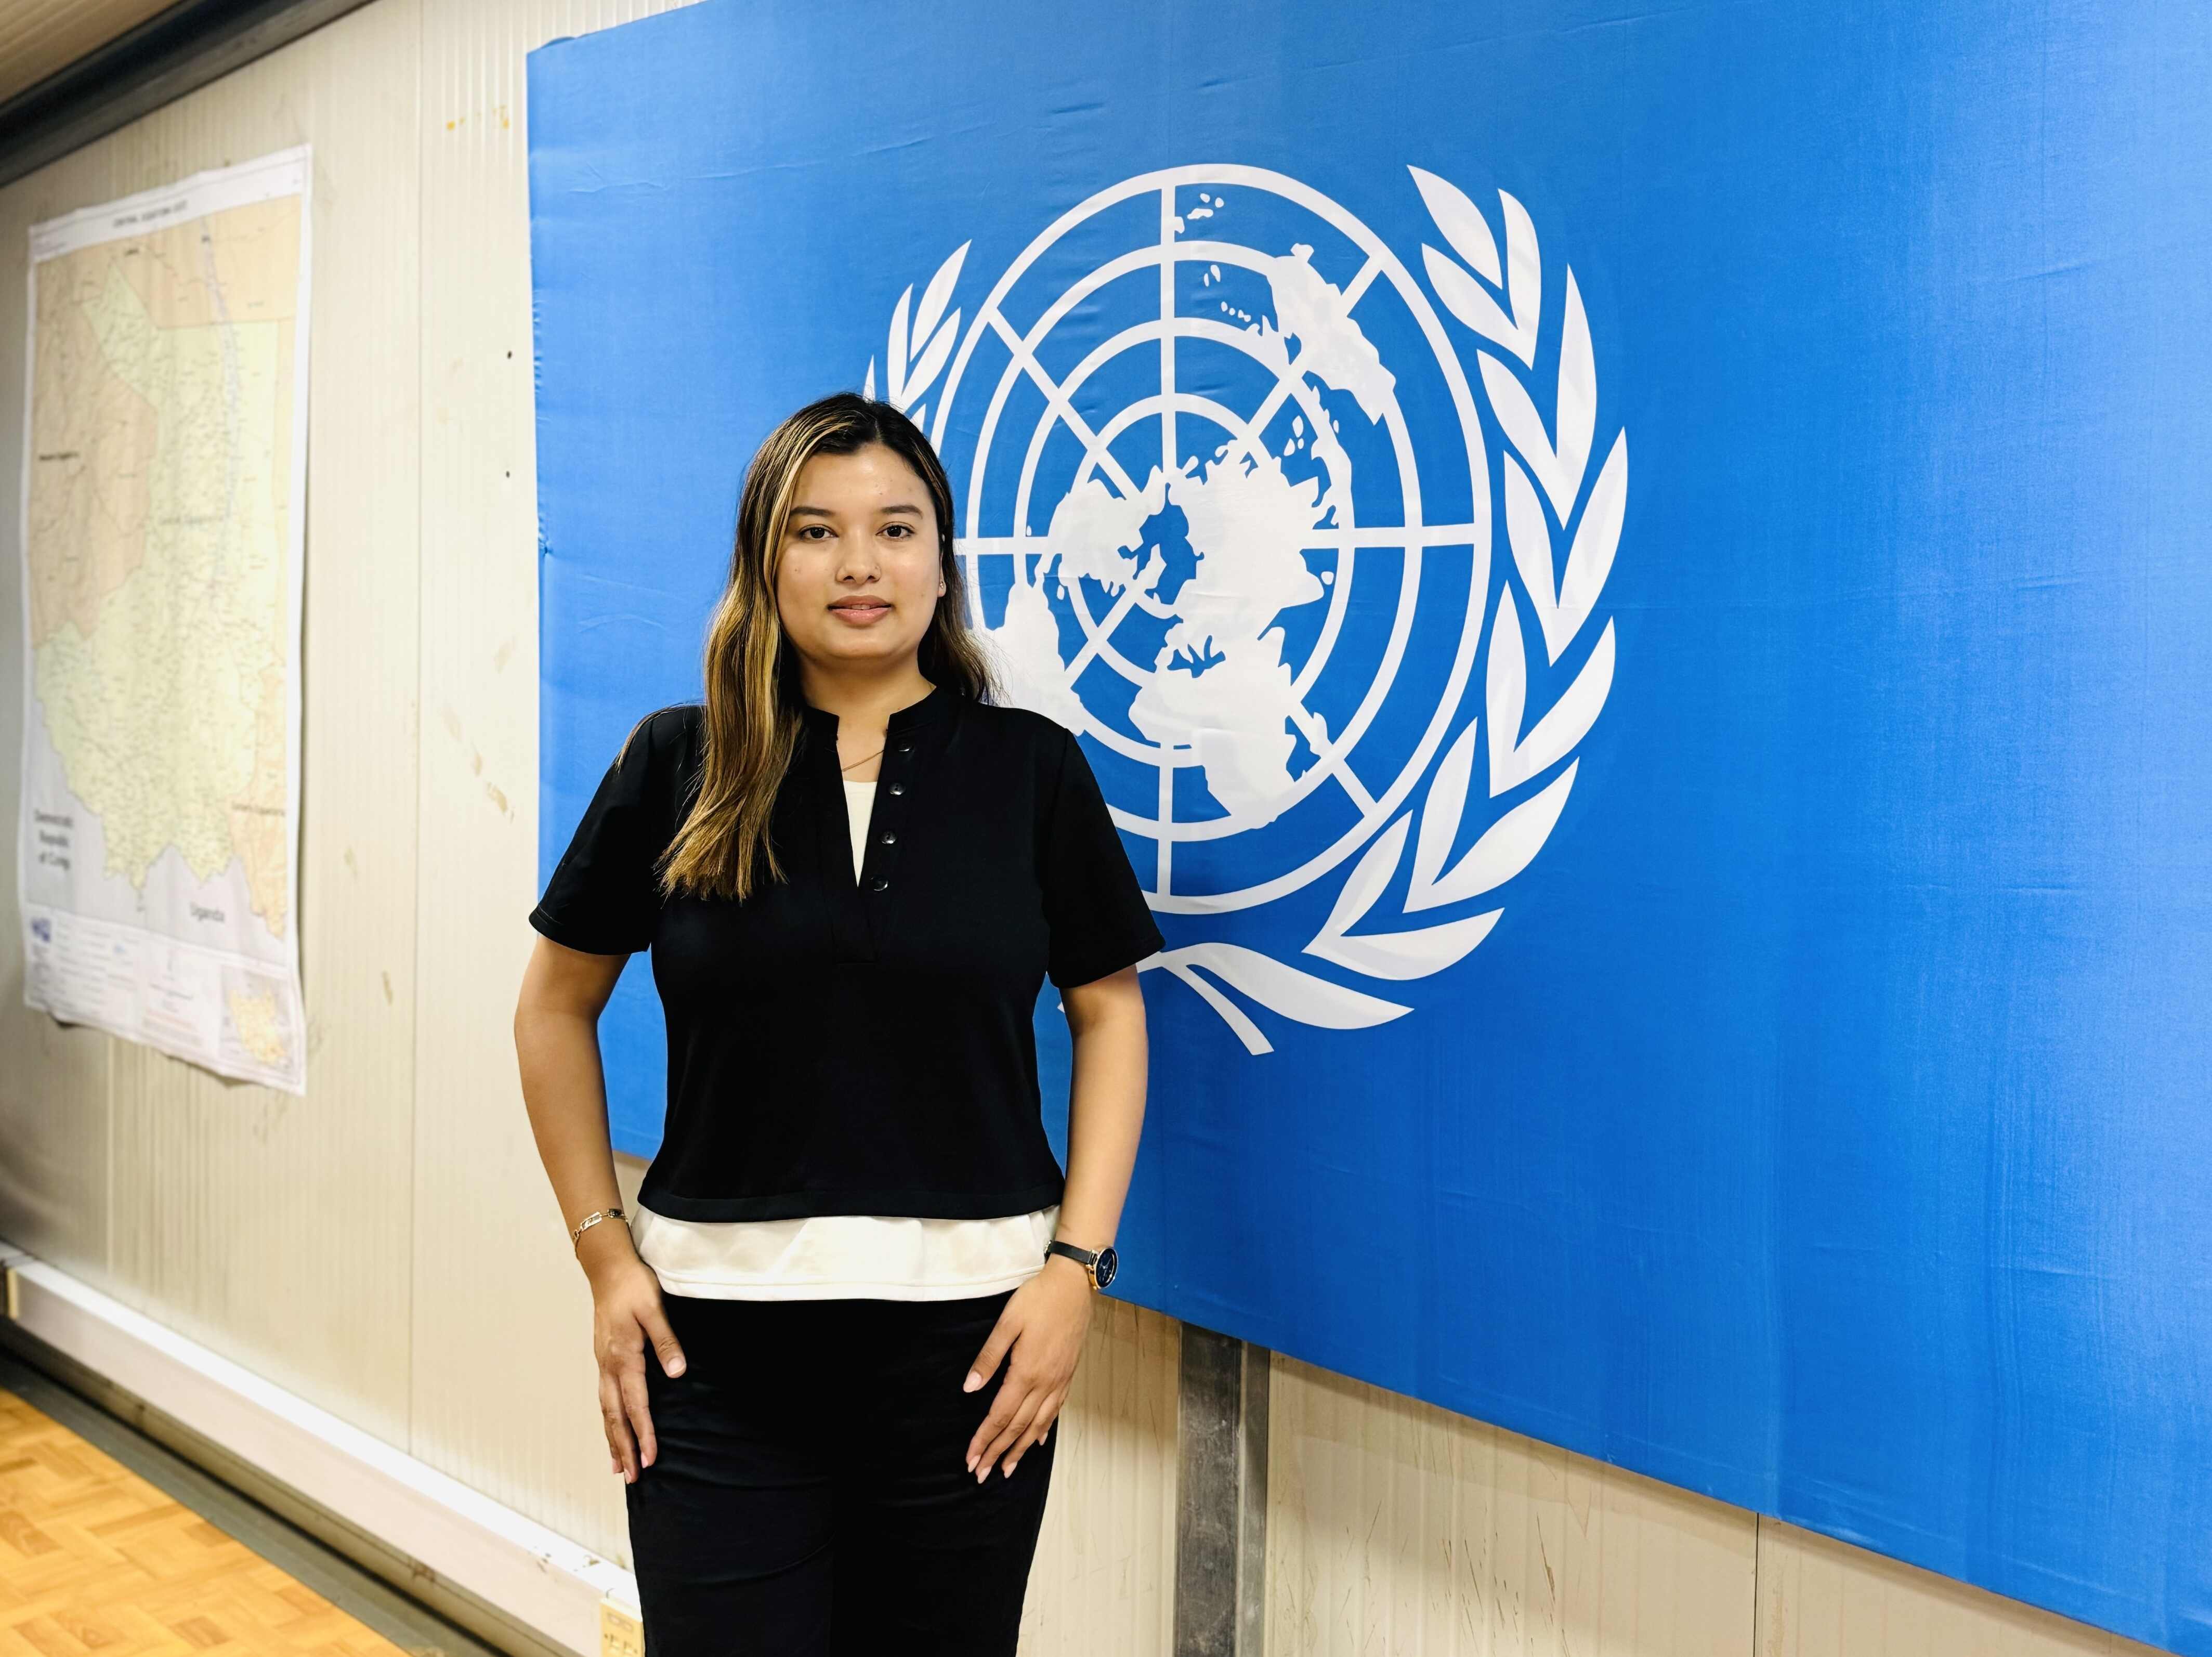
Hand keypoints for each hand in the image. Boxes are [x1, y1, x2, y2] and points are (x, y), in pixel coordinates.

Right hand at [584, 1239, 686, 1483]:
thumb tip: (677, 1372)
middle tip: (632, 1478)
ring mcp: (603, 1363)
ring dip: (612, 1439)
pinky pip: (603, 1398)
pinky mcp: (603, 1359)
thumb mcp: (654, 1308)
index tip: (650, 1458)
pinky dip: (607, 1420)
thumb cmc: (632, 1287)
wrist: (607, 1269)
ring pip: (606, 1410)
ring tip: (617, 1467)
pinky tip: (610, 1430)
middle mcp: (609, 1366)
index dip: (644, 1433)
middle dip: (624, 1448)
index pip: (635, 1404)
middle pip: (615, 1416)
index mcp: (624, 1357)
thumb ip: (666, 1341)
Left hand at [963, 1256, 1092, 1481]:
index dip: (984, 1440)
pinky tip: (1036, 1440)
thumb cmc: (1038, 1299)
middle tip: (981, 1475)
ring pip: (1037, 1425)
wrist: (1074, 1285)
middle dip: (997, 1453)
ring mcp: (1059, 1381)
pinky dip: (1042, 1430)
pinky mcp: (1068, 1375)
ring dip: (1020, 1450)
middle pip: (1017, 1427)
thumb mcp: (1008, 1322)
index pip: (1000, 1416)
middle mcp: (1044, 1383)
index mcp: (1026, 1372)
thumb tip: (970, 1388)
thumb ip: (989, 1357)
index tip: (970, 1460)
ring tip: (1007, 1469)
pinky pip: (1054, 1411)